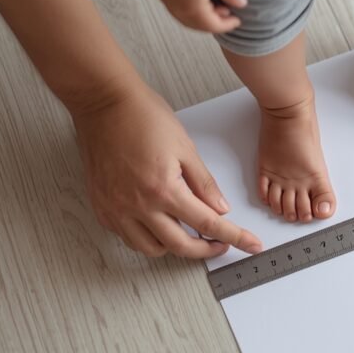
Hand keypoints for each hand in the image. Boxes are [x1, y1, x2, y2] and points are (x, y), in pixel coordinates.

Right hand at [72, 86, 262, 258]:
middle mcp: (138, 206)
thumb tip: (220, 208)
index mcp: (164, 189)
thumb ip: (204, 183)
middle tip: (221, 244)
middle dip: (206, 249)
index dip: (234, 237)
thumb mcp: (185, 147)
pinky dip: (147, 237)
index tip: (251, 244)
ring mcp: (116, 210)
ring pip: (152, 249)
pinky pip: (128, 237)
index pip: (208, 224)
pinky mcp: (102, 208)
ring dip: (174, 246)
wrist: (103, 103)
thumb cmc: (142, 116)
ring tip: (189, 233)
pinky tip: (159, 223)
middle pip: (181, 246)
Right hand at [149, 0, 246, 33]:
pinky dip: (190, 9)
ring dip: (201, 16)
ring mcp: (166, 0)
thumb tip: (242, 3)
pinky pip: (177, 8)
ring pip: (186, 18)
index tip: (238, 19)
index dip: (227, 25)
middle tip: (227, 12)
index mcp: (192, 9)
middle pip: (198, 26)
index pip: (212, 26)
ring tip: (214, 4)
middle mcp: (176, 9)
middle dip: (213, 22)